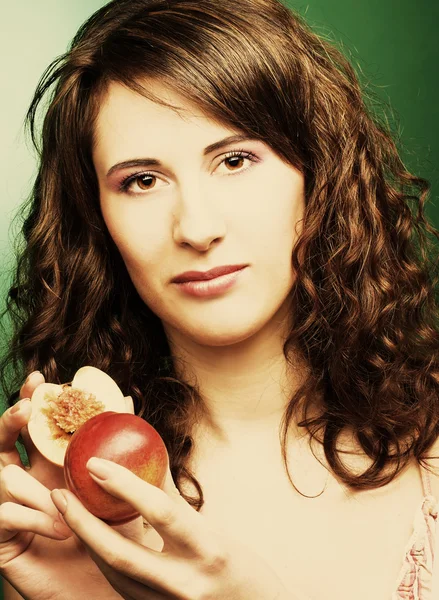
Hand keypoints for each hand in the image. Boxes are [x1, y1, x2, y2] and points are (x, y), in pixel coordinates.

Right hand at [0, 371, 137, 598]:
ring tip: (58, 496)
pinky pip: (5, 515)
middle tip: (27, 408)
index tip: (39, 378)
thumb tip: (127, 402)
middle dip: (12, 419)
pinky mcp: (3, 539)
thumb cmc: (114, 535)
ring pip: (3, 476)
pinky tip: (62, 527)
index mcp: (51, 465)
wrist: (104, 587)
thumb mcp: (119, 487)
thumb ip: (120, 446)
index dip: (32, 400)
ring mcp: (12, 507)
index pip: (36, 426)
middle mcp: (28, 481)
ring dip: (32, 484)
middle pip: (5, 440)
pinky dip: (35, 517)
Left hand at [50, 460, 292, 599]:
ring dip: (86, 542)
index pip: (159, 511)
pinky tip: (91, 539)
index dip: (124, 484)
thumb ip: (176, 500)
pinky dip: (103, 561)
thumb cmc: (241, 569)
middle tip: (60, 493)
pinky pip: (120, 588)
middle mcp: (186, 582)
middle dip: (82, 522)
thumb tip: (149, 458)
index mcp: (207, 549)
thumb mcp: (212, 531)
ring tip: (69, 511)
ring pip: (113, 574)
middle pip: (120, 553)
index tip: (94, 463)